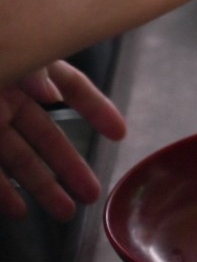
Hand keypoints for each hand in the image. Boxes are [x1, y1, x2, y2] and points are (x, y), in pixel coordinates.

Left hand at [1, 61, 127, 220]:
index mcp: (26, 69)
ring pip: (20, 158)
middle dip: (71, 166)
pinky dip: (2, 192)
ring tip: (64, 212)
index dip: (96, 109)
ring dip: (42, 187)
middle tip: (92, 192)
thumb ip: (33, 69)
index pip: (71, 87)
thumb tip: (52, 92)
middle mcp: (9, 97)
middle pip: (47, 134)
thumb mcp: (10, 49)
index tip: (119, 135)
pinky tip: (18, 211)